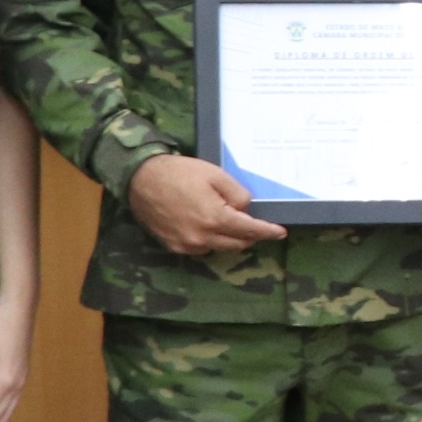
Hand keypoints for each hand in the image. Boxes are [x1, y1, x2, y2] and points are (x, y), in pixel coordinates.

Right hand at [129, 153, 285, 256]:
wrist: (140, 179)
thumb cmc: (179, 172)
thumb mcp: (214, 174)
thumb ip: (236, 193)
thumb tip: (245, 209)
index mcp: (215, 218)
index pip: (249, 230)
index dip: (267, 231)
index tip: (280, 232)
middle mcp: (202, 238)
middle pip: (237, 244)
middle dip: (250, 235)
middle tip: (255, 224)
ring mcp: (187, 245)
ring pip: (219, 248)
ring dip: (229, 238)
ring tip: (228, 221)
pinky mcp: (174, 247)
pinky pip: (201, 249)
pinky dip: (210, 240)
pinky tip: (207, 226)